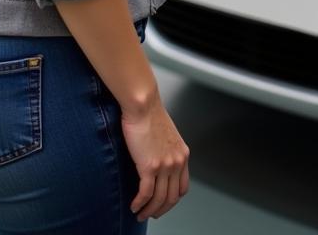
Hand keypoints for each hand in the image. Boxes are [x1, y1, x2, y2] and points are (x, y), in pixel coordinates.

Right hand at [121, 95, 189, 220]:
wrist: (143, 104)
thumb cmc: (150, 115)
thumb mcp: (166, 135)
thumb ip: (166, 150)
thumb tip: (157, 161)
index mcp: (182, 154)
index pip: (183, 186)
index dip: (172, 200)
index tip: (163, 204)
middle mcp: (177, 161)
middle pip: (172, 197)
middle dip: (161, 210)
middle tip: (150, 214)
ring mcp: (164, 165)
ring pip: (159, 199)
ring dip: (149, 211)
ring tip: (140, 214)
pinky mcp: (150, 166)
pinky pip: (145, 193)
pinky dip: (140, 203)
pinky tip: (134, 205)